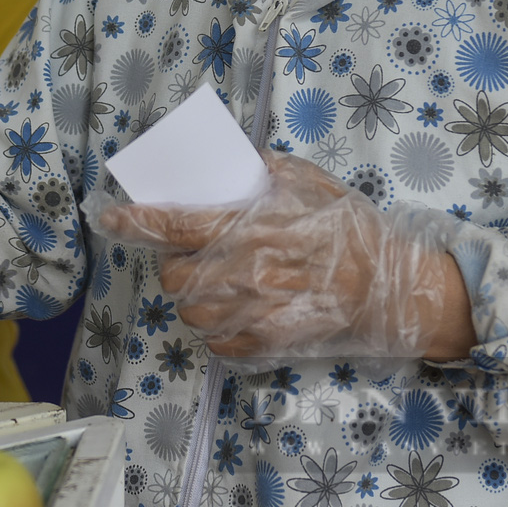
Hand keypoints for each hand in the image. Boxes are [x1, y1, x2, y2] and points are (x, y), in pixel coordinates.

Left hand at [99, 155, 473, 361]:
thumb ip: (265, 171)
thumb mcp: (310, 182)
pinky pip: (219, 344)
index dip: (136, 222)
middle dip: (174, 266)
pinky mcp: (270, 342)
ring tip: (213, 288)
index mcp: (253, 223)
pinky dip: (217, 333)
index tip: (111, 219)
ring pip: (192, 312)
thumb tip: (230, 162)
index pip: (176, 224)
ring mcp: (258, 309)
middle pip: (176, 275)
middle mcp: (248, 268)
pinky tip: (234, 316)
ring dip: (193, 300)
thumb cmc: (353, 230)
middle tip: (191, 257)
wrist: (396, 286)